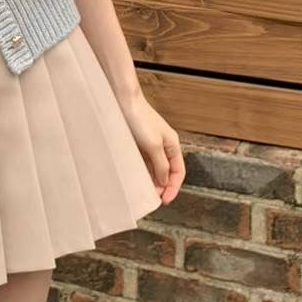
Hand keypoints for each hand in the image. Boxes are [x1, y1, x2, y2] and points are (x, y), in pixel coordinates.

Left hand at [118, 90, 185, 204]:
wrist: (123, 101)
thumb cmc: (140, 118)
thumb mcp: (154, 145)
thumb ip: (161, 165)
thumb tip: (164, 181)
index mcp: (172, 144)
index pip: (178, 171)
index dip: (174, 187)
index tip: (165, 200)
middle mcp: (163, 145)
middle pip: (166, 171)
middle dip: (162, 186)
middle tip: (154, 199)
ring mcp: (150, 144)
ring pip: (154, 168)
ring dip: (151, 180)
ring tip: (144, 193)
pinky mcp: (138, 143)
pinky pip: (143, 162)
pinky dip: (142, 172)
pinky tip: (136, 179)